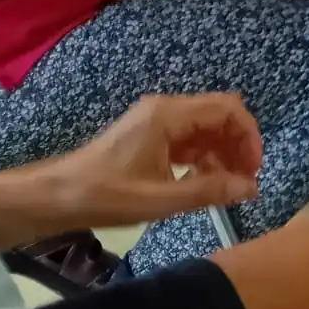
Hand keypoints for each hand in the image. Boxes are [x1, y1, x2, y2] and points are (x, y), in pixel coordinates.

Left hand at [48, 95, 262, 229]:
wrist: (54, 196)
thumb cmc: (105, 195)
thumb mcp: (160, 199)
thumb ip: (208, 191)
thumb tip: (251, 188)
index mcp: (168, 115)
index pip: (228, 109)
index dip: (249, 136)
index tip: (253, 170)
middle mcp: (166, 109)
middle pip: (220, 115)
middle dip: (239, 145)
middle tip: (245, 182)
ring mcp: (156, 121)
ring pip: (205, 128)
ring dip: (222, 153)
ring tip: (228, 187)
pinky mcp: (150, 135)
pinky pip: (189, 138)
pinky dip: (203, 157)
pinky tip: (204, 183)